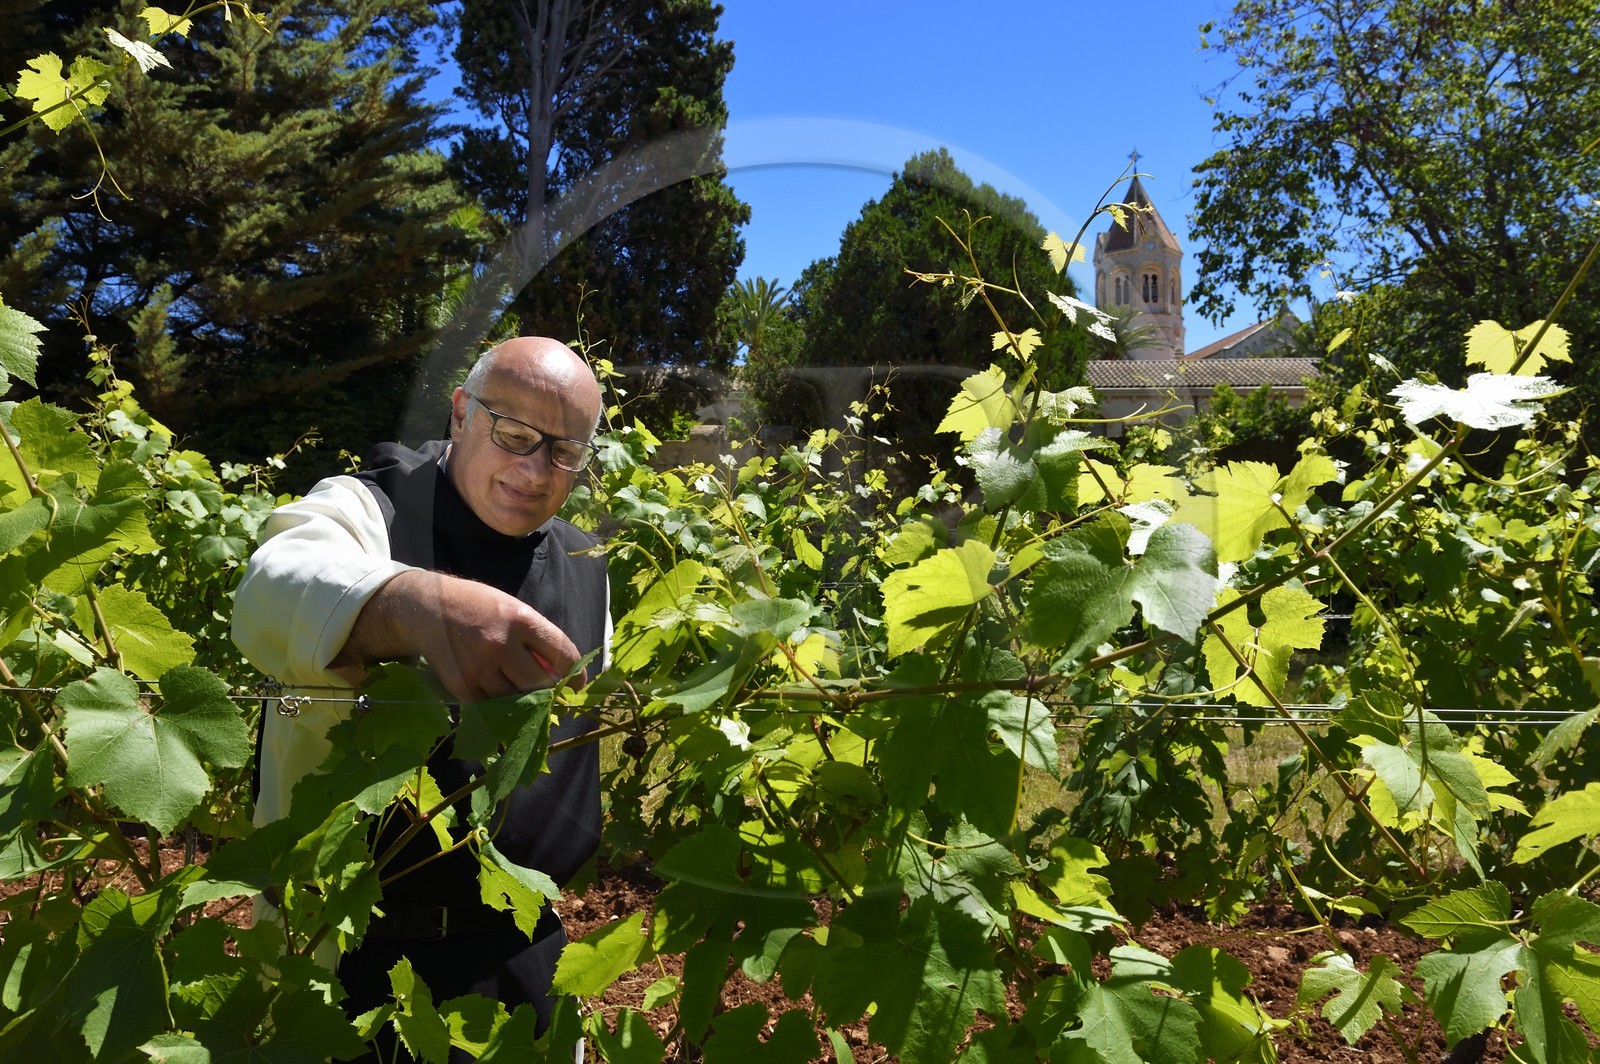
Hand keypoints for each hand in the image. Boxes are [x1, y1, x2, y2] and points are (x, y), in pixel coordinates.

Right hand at [334, 570, 584, 702]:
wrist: (427, 607)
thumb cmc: (479, 606)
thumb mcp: (512, 609)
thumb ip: (536, 638)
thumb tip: (562, 673)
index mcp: (520, 619)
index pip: (562, 653)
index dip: (575, 674)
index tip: (577, 684)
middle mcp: (500, 644)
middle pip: (540, 684)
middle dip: (550, 692)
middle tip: (552, 694)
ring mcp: (478, 667)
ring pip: (516, 701)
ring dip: (524, 702)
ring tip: (523, 694)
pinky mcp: (460, 685)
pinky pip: (490, 707)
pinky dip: (499, 705)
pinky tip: (498, 693)